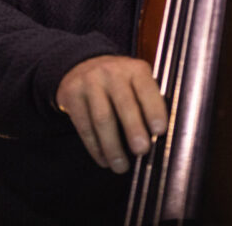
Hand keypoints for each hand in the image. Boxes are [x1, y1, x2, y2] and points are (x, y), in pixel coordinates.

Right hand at [56, 55, 168, 173]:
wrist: (83, 66)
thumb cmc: (119, 82)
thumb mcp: (136, 82)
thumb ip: (147, 102)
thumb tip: (158, 136)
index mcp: (134, 69)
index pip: (146, 88)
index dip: (154, 109)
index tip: (160, 130)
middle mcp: (111, 72)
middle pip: (123, 103)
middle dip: (134, 129)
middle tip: (142, 150)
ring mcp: (89, 82)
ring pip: (102, 119)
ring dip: (113, 146)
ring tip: (121, 165)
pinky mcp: (71, 94)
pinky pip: (84, 126)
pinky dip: (95, 147)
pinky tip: (104, 159)